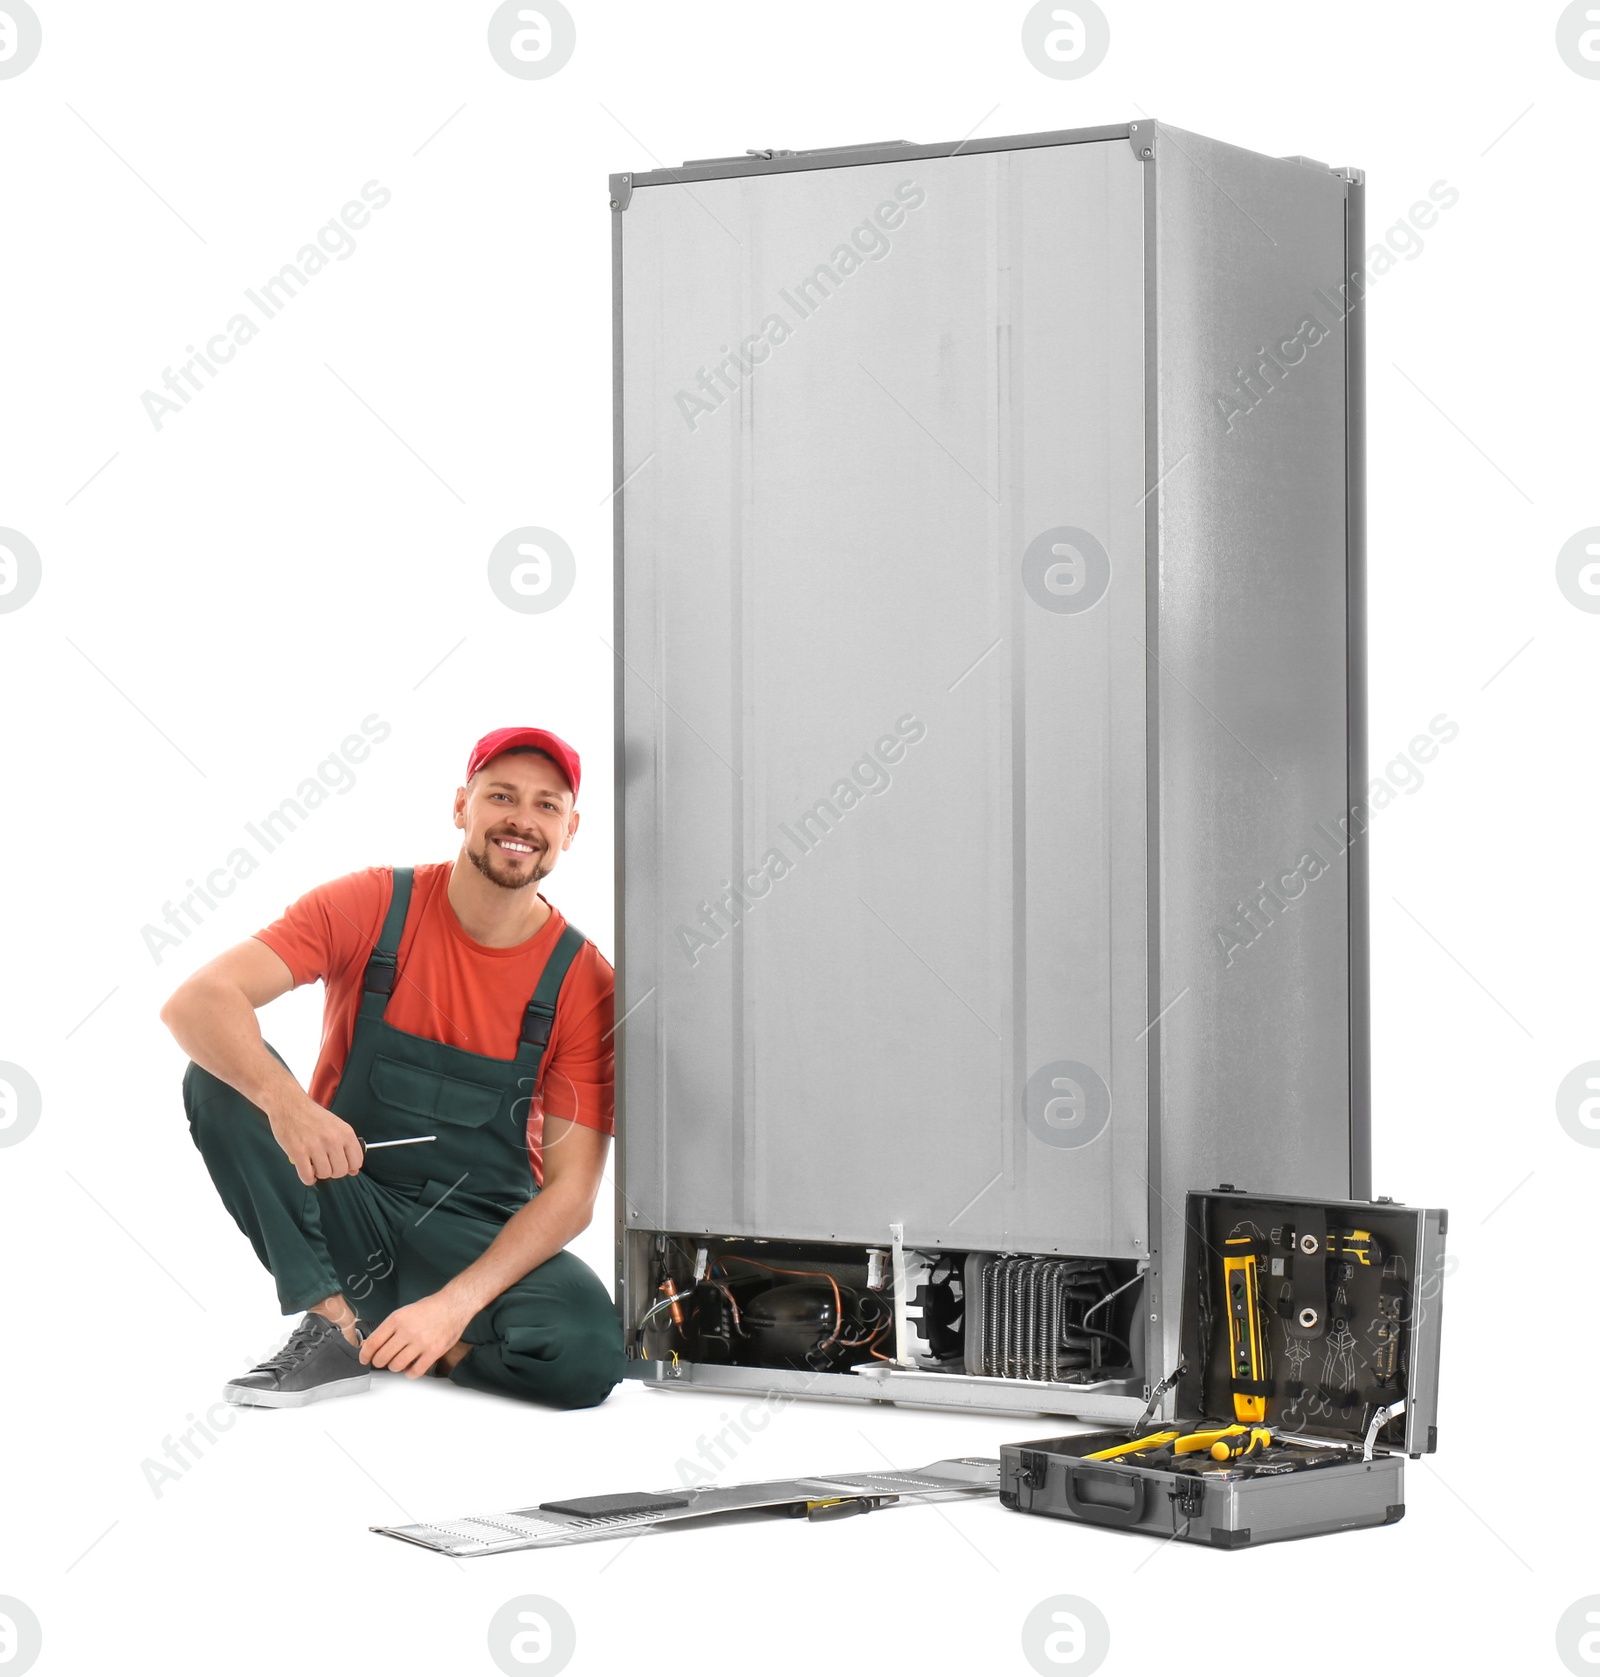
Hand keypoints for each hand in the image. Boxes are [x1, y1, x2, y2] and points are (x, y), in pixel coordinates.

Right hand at [265, 1090, 363, 1184]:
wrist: (289, 1104)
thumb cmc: (312, 1115)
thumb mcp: (336, 1126)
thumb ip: (346, 1146)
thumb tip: (354, 1170)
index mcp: (345, 1132)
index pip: (356, 1161)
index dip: (349, 1167)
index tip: (342, 1165)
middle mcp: (332, 1139)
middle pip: (340, 1171)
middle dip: (333, 1172)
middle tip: (326, 1165)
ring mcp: (315, 1146)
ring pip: (324, 1174)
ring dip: (319, 1174)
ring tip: (314, 1165)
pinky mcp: (298, 1151)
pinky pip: (307, 1176)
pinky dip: (308, 1178)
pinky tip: (307, 1171)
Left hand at [359, 1292, 474, 1377]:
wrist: (454, 1304)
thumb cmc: (430, 1308)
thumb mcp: (405, 1312)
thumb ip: (389, 1328)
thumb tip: (371, 1345)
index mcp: (397, 1319)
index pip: (373, 1343)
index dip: (365, 1355)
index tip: (365, 1358)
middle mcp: (407, 1331)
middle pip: (382, 1357)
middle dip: (379, 1362)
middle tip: (383, 1360)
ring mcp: (421, 1342)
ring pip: (396, 1366)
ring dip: (395, 1367)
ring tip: (399, 1361)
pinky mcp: (433, 1352)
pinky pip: (414, 1372)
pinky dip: (409, 1373)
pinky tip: (411, 1367)